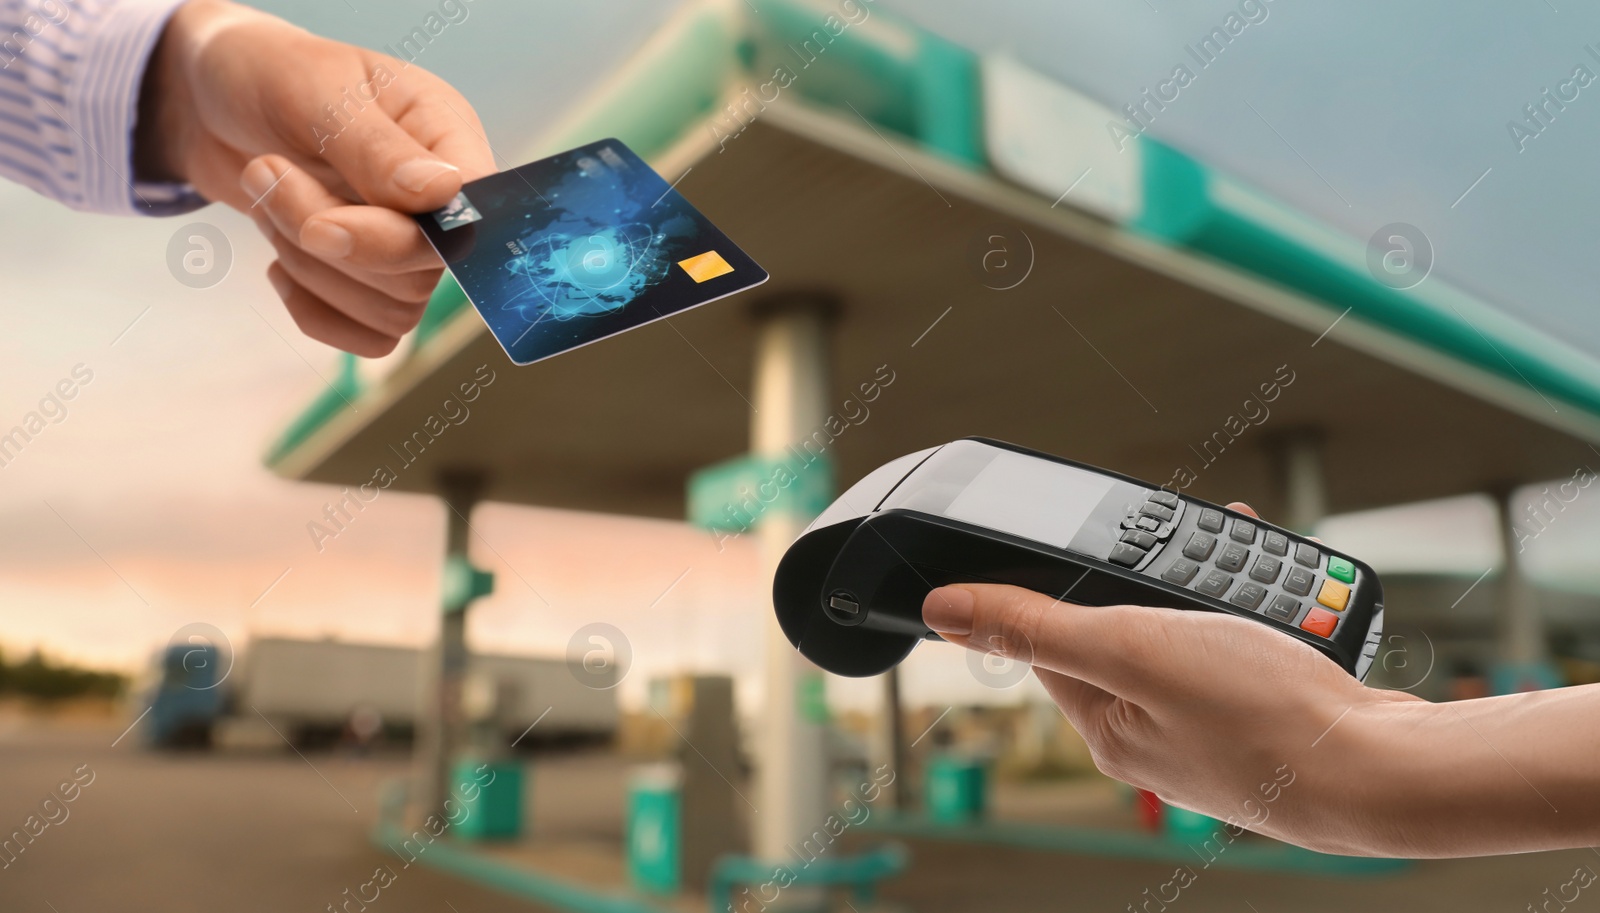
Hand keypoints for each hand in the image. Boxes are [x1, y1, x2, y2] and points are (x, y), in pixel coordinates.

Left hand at [136, 0, 495, 355]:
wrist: (215, 101)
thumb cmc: (273, 75)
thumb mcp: (318, 89)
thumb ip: (378, 146)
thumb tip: (443, 193)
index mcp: (448, 139)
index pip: (469, 216)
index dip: (408, 237)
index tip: (326, 220)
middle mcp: (442, 203)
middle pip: (421, 272)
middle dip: (325, 236)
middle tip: (267, 172)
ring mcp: (410, 248)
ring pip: (394, 311)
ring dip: (309, 265)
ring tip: (266, 194)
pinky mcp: (373, 283)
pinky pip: (371, 338)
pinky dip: (316, 312)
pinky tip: (279, 265)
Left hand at [920, 504, 1457, 856]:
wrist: (1385, 770)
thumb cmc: (1261, 716)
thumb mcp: (1131, 647)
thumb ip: (1038, 624)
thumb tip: (945, 610)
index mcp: (1106, 726)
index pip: (1054, 643)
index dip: (1067, 587)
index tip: (1097, 547)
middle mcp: (1155, 737)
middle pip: (1129, 633)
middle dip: (1155, 580)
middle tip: (1186, 542)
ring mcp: (1216, 733)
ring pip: (1195, 635)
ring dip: (1213, 588)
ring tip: (1240, 553)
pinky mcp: (1271, 723)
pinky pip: (1248, 651)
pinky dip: (1260, 613)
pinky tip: (1282, 596)